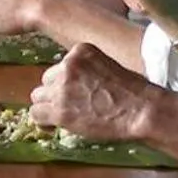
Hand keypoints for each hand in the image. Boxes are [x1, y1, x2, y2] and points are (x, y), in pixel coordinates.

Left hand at [29, 44, 165, 142]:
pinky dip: (44, 122)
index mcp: (81, 51)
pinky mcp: (59, 110)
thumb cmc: (135, 92)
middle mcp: (67, 65)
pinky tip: (54, 126)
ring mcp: (61, 87)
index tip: (78, 93)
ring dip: (48, 107)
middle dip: (56, 93)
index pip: (61, 66)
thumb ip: (88, 71)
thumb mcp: (109, 68)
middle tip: (71, 107)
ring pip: (38, 97)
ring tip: (65, 117)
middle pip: (47, 80)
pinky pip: (36, 114)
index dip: (67, 82)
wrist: (141, 110)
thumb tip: (78, 88)